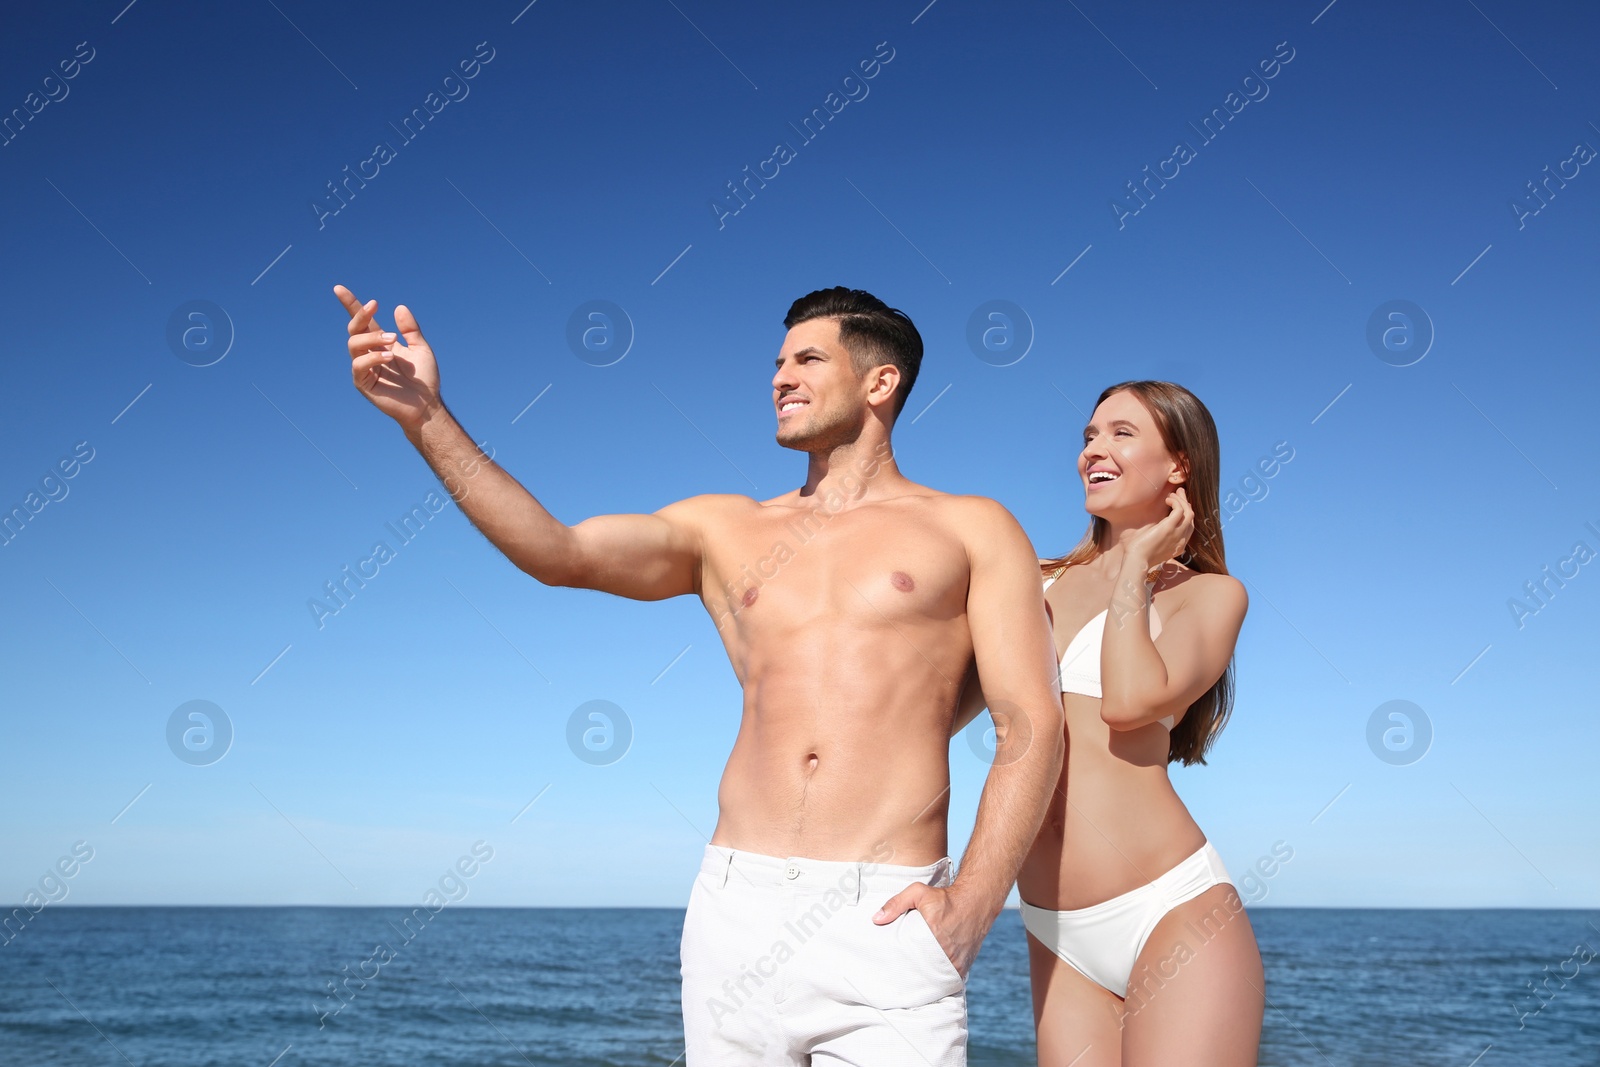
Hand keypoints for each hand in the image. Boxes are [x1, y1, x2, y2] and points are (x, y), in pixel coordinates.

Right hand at [335, 284, 441, 433]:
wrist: (427, 405)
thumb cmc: (424, 379)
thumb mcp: (420, 348)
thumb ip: (410, 329)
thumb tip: (399, 307)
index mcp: (380, 343)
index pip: (362, 322)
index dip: (351, 305)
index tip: (339, 288)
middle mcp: (369, 353)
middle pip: (354, 329)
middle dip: (360, 314)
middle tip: (375, 305)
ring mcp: (365, 368)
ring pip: (354, 344)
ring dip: (371, 336)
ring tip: (391, 339)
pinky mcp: (363, 384)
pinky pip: (359, 365)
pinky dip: (372, 356)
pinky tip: (388, 356)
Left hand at [872, 882, 984, 977]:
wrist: (975, 902)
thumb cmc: (945, 898)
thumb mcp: (918, 892)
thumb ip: (896, 903)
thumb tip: (876, 919)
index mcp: (935, 936)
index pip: (912, 959)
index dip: (902, 965)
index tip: (892, 968)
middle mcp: (948, 953)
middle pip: (923, 972)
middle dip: (911, 975)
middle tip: (898, 977)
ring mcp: (958, 963)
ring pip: (936, 978)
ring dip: (925, 979)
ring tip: (911, 979)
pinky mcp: (964, 967)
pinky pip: (947, 979)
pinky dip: (938, 978)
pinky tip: (928, 977)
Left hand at [1125, 486, 1192, 571]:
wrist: (1136, 562)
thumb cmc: (1140, 555)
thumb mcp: (1155, 547)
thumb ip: (1160, 539)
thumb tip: (1156, 528)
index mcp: (1179, 546)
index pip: (1189, 527)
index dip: (1186, 513)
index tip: (1180, 504)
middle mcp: (1182, 541)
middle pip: (1191, 518)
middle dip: (1186, 503)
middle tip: (1180, 492)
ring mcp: (1177, 534)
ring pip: (1189, 512)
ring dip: (1182, 500)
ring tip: (1173, 493)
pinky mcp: (1169, 528)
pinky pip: (1179, 510)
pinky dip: (1175, 502)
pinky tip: (1167, 499)